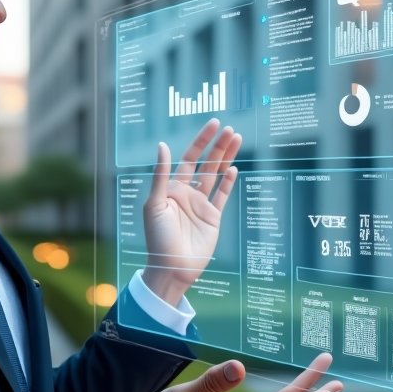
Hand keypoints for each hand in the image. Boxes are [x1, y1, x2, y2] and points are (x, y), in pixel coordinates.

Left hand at [142, 119, 242, 306]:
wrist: (172, 267)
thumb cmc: (157, 237)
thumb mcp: (155, 203)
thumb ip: (161, 175)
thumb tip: (162, 145)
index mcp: (172, 187)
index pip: (189, 157)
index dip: (201, 141)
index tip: (214, 125)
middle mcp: (188, 193)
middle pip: (206, 163)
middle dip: (218, 146)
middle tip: (230, 129)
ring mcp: (201, 204)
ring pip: (216, 175)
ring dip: (226, 158)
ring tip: (237, 140)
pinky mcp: (213, 217)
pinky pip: (222, 196)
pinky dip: (228, 182)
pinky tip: (233, 169)